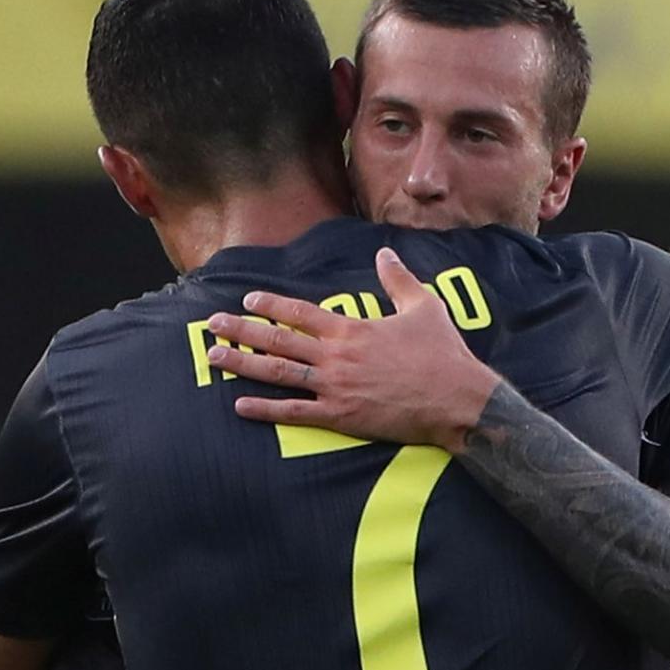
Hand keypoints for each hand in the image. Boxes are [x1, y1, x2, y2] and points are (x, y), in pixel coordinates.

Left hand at [205, 247, 501, 451]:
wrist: (457, 399)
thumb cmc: (443, 354)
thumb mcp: (424, 306)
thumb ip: (398, 279)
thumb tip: (385, 253)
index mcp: (351, 329)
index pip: (300, 313)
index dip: (271, 305)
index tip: (248, 300)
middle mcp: (336, 356)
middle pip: (278, 341)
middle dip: (242, 331)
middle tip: (212, 326)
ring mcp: (335, 387)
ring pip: (278, 373)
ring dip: (243, 364)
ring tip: (214, 357)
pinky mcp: (341, 416)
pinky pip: (295, 413)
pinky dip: (266, 410)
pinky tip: (240, 405)